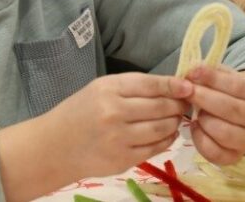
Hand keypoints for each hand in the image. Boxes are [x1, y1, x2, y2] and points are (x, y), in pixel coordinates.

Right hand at [44, 72, 191, 179]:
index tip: (189, 86)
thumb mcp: (101, 89)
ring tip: (176, 118)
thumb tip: (173, 86)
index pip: (151, 85)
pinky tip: (167, 134)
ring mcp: (119, 138)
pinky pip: (155, 148)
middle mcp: (114, 112)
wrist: (55, 146)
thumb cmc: (80, 112)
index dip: (174, 85)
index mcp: (109, 89)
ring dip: (174, 122)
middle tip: (185, 103)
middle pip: (161, 106)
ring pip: (162, 128)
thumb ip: (133, 87)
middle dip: (178, 104)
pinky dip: (167, 139)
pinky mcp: (123, 159)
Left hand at [183, 66, 244, 164]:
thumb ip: (213, 72)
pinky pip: (215, 152)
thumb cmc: (233, 92)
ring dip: (204, 120)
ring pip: (224, 133)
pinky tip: (195, 126)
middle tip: (187, 91)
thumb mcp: (228, 77)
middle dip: (204, 98)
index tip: (193, 72)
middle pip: (231, 109)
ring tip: (196, 112)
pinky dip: (200, 139)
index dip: (213, 78)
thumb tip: (193, 69)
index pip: (237, 85)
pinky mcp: (236, 157)